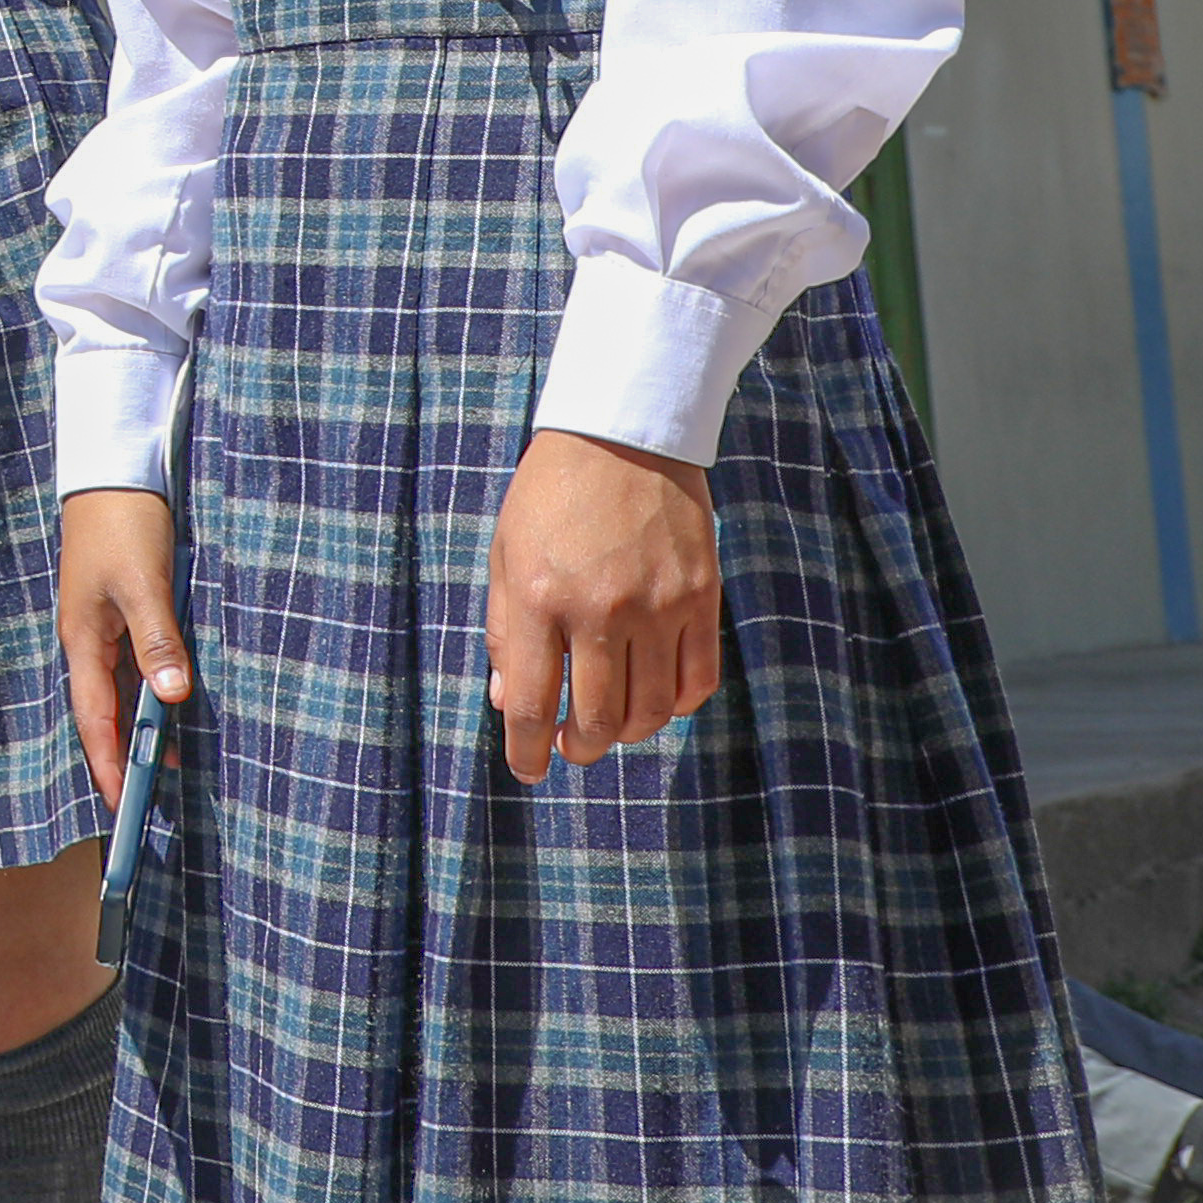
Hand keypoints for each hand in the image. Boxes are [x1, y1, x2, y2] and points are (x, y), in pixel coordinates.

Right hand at [58, 490, 191, 793]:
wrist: (116, 474)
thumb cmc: (121, 523)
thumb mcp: (144, 585)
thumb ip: (157, 642)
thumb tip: (171, 695)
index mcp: (84, 640)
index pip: (94, 718)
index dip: (108, 762)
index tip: (121, 803)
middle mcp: (89, 641)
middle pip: (103, 713)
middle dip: (122, 756)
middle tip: (148, 797)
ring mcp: (104, 628)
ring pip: (119, 692)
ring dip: (140, 726)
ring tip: (171, 759)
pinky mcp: (122, 612)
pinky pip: (132, 666)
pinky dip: (150, 693)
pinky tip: (172, 703)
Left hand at [485, 433, 721, 784]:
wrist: (622, 434)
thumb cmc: (550, 495)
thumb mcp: (505, 555)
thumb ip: (502, 632)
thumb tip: (510, 703)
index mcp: (539, 599)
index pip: (532, 704)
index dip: (526, 751)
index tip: (527, 769)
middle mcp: (598, 610)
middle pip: (595, 720)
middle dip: (578, 749)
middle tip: (571, 748)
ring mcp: (656, 605)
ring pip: (649, 712)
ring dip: (626, 734)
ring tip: (610, 726)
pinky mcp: (700, 597)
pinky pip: (696, 681)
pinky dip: (675, 706)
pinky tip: (654, 699)